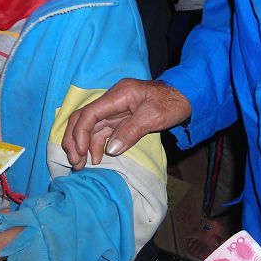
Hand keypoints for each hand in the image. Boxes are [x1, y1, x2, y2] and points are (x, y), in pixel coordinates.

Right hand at [62, 79, 190, 169]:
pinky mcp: (119, 119)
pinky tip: (96, 159)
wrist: (186, 97)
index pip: (90, 113)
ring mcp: (115, 110)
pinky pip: (101, 132)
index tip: (80, 152)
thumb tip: (110, 149)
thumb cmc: (172, 103)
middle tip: (75, 162)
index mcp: (119, 95)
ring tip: (81, 165)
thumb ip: (131, 131)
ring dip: (82, 145)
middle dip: (75, 139)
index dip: (80, 132)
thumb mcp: (154, 116)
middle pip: (83, 118)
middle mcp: (112, 101)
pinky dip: (95, 145)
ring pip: (90, 127)